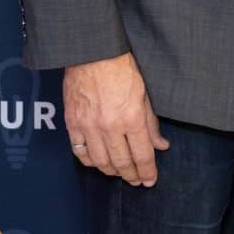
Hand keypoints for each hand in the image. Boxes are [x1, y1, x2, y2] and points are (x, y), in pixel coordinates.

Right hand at [63, 52, 168, 186]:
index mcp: (132, 117)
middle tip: (137, 181)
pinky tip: (98, 163)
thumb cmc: (122, 67)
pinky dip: (89, 161)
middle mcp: (110, 126)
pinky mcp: (72, 123)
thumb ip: (151, 122)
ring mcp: (88, 126)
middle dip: (131, 175)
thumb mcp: (145, 93)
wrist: (92, 52)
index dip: (147, 171)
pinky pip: (80, 152)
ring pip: (100, 162)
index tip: (150, 179)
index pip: (142, 154)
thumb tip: (160, 144)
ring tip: (120, 174)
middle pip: (121, 162)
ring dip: (111, 171)